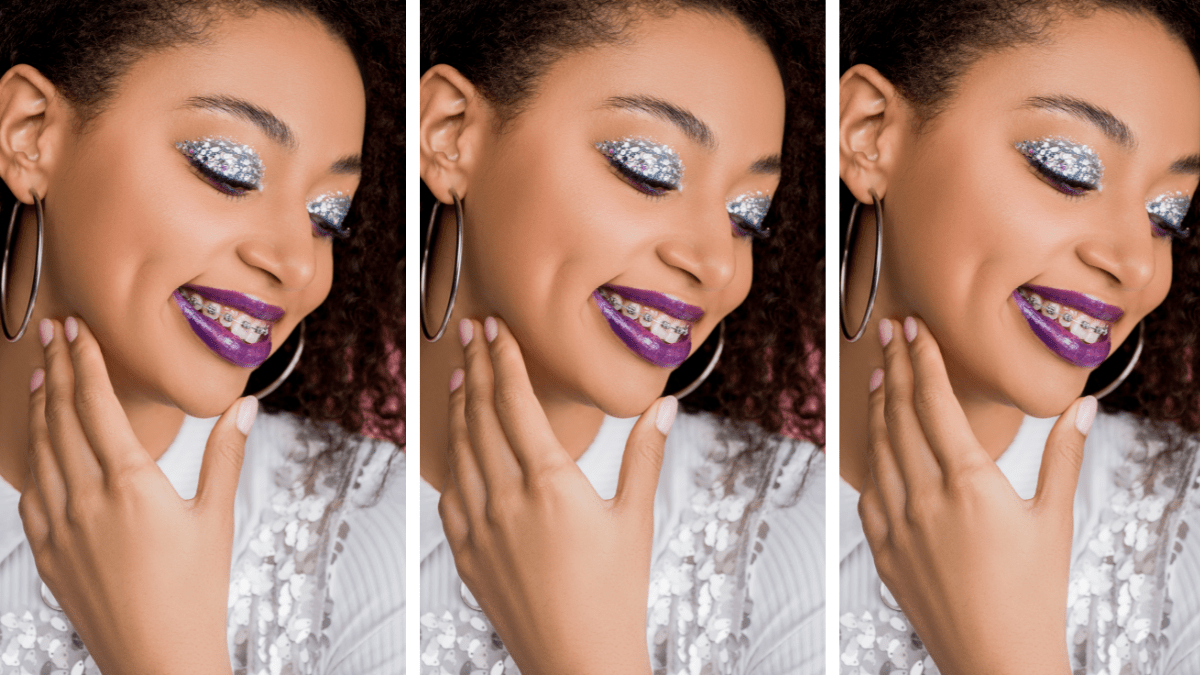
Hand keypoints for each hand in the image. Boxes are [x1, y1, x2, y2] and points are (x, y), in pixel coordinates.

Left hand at [19, 317, 255, 674]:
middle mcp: (86, 500)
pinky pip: (31, 493)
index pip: (97, 406)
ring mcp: (59, 527)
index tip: (77, 331)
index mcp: (131, 485)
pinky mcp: (47, 553)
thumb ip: (225, 455)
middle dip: (56, 371)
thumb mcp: (216, 518)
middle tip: (53, 335)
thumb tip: (244, 407)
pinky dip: (32, 459)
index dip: (84, 363)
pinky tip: (38, 446)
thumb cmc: (195, 591)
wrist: (157, 657)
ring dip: (38, 408)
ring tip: (39, 376)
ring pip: (39, 451)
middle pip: (61, 419)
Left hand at [438, 316, 676, 674]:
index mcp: (551, 483)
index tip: (495, 330)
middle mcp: (507, 499)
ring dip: (458, 407)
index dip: (503, 360)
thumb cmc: (614, 594)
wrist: (578, 661)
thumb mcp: (636, 519)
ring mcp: (480, 527)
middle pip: (481, 416)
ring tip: (459, 375)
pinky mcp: (466, 553)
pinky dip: (451, 459)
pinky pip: (450, 493)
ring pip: (460, 450)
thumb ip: (645, 455)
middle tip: (470, 333)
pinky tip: (456, 445)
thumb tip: (664, 406)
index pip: (516, 403)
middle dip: (474, 368)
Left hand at [858, 317, 1093, 674]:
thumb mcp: (1054, 519)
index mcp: (969, 483)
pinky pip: (868, 491)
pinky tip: (875, 443)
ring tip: (878, 376)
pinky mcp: (882, 549)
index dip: (921, 360)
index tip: (914, 330)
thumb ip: (1063, 456)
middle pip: (900, 416)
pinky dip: (870, 459)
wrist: (996, 658)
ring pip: (878, 449)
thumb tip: (1081, 407)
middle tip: (890, 335)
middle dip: (894, 368)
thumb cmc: (1032, 593)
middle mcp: (925, 497)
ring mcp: (897, 523)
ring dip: (877, 407)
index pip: (935, 403)